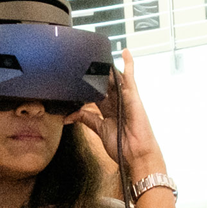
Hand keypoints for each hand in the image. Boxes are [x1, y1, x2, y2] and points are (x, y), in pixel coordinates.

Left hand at [78, 50, 165, 180]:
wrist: (135, 155)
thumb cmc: (122, 146)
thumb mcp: (100, 130)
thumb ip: (87, 119)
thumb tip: (71, 115)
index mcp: (110, 110)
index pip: (97, 93)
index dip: (87, 85)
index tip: (77, 77)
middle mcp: (118, 102)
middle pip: (105, 84)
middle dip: (95, 74)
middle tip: (84, 62)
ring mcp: (126, 98)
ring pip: (115, 78)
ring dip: (107, 68)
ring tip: (98, 55)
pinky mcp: (133, 97)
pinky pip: (130, 78)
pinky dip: (128, 65)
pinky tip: (125, 52)